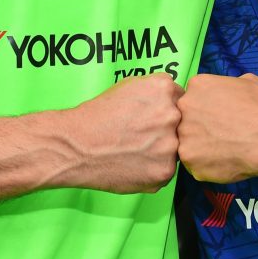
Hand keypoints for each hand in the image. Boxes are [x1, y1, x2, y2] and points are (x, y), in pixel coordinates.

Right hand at [69, 73, 181, 192]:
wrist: (76, 145)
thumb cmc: (97, 115)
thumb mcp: (128, 86)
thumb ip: (155, 92)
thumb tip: (173, 100)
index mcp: (164, 89)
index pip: (180, 98)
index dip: (166, 109)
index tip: (152, 116)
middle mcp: (172, 115)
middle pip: (181, 123)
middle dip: (166, 129)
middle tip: (142, 135)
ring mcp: (170, 145)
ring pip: (175, 149)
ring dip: (160, 150)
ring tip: (135, 150)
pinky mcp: (164, 172)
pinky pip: (165, 170)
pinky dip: (152, 169)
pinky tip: (133, 164)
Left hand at [178, 73, 257, 182]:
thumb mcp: (249, 81)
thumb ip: (230, 84)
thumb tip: (232, 89)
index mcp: (197, 85)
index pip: (193, 96)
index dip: (205, 108)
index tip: (218, 116)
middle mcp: (184, 107)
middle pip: (185, 117)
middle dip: (199, 126)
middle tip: (220, 134)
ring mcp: (184, 135)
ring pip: (188, 142)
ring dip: (201, 146)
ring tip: (223, 149)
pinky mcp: (189, 159)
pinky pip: (195, 163)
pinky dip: (207, 165)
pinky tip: (224, 161)